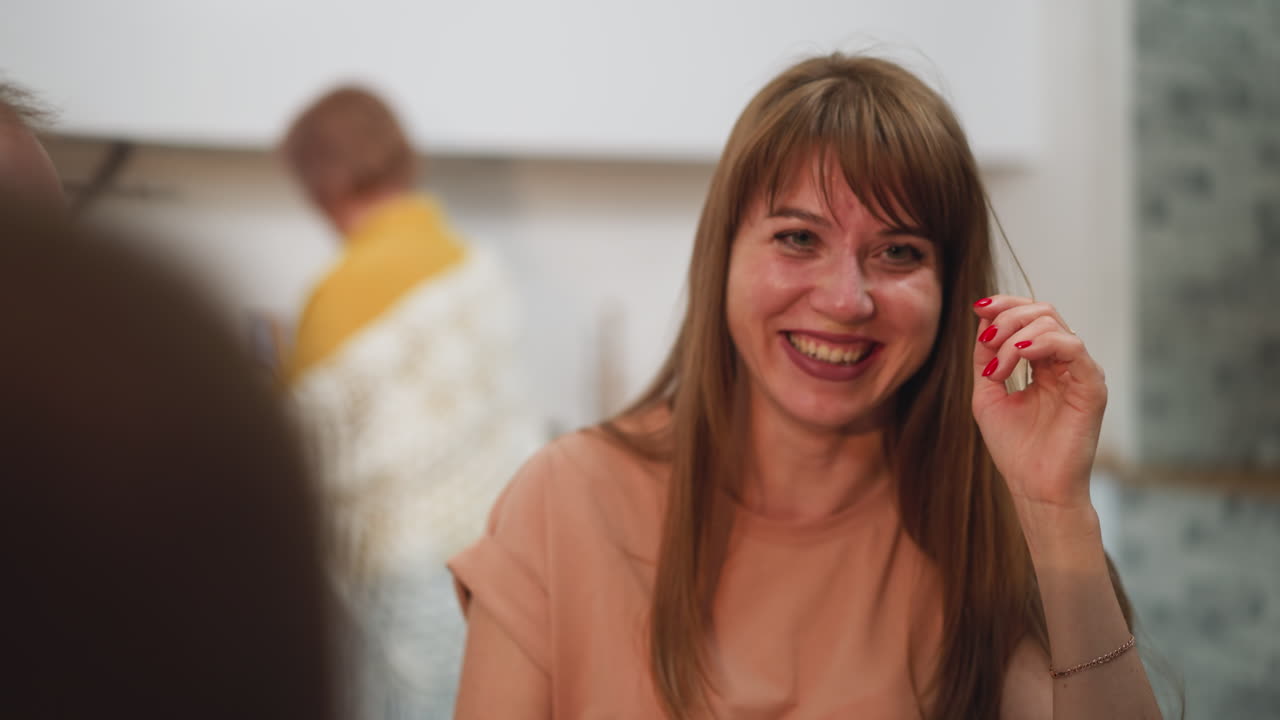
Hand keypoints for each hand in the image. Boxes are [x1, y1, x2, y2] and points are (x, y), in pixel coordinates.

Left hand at [971, 296, 1105, 510]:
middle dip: (1007, 319)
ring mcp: (1081, 373)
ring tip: (998, 369)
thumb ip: (986, 355)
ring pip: (1054, 324)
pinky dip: (1041, 342)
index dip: (1005, 304)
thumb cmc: (1014, 447)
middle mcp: (1066, 364)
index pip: (1031, 316)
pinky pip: (1072, 347)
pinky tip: (1018, 353)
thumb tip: (983, 316)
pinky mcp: (1092, 386)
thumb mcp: (987, 393)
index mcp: (1044, 363)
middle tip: (987, 345)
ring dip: (1015, 336)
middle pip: (1042, 312)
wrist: (1034, 487)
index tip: (978, 307)